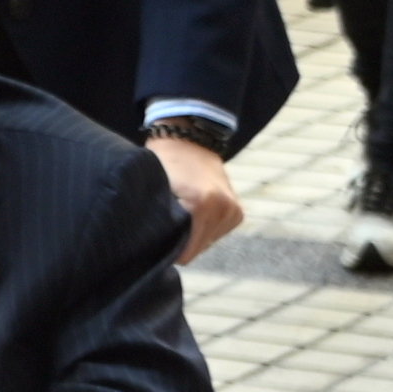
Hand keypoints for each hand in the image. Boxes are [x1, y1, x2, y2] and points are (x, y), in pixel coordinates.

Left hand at [147, 133, 240, 261]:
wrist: (189, 139)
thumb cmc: (164, 163)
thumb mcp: (156, 190)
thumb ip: (159, 221)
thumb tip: (154, 249)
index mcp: (202, 204)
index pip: (185, 252)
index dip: (168, 249)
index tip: (157, 239)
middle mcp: (223, 209)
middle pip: (197, 249)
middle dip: (181, 242)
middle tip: (167, 223)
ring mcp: (233, 211)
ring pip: (207, 243)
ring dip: (193, 235)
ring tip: (181, 215)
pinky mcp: (237, 213)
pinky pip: (216, 234)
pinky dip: (204, 229)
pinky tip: (194, 214)